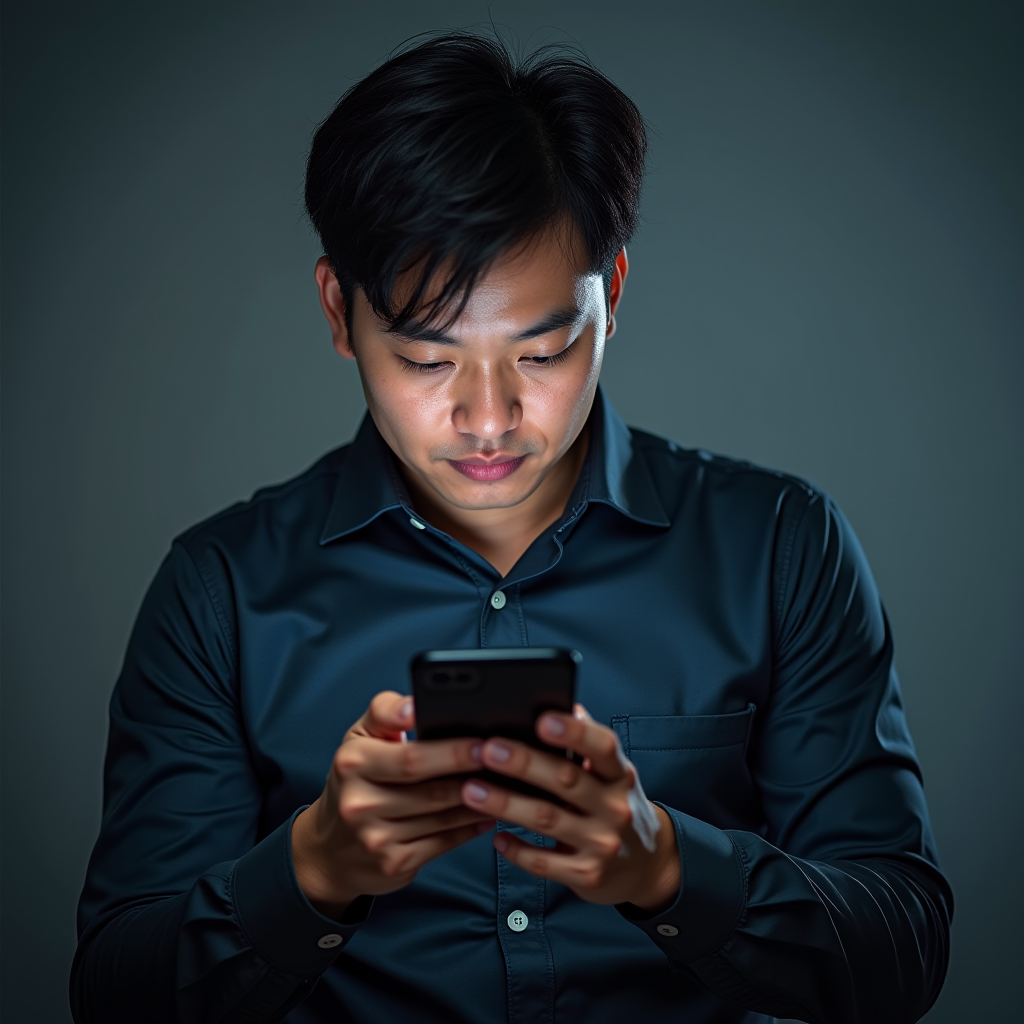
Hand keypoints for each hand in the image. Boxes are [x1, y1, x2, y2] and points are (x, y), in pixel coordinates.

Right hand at [292, 691, 492, 916]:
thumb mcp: (360, 737)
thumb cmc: (355, 779)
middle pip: (431, 789)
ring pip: (443, 817)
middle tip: (506, 761)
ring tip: (507, 784)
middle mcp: (360, 803)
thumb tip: (414, 705)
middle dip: (472, 774)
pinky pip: (443, 842)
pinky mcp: (393, 863)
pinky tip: (488, 814)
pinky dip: (470, 828)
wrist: (330, 848)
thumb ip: (386, 712)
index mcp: (354, 763)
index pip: (411, 757)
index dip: (451, 751)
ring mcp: (376, 838)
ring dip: (480, 801)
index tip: (482, 742)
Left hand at [459, 705, 679, 911]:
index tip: (542, 720)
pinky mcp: (587, 874)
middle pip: (565, 779)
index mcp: (619, 774)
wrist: (648, 867)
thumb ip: (589, 744)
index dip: (574, 732)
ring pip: (546, 819)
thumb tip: (568, 706)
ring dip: (506, 803)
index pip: (602, 746)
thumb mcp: (613, 775)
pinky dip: (517, 849)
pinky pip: (544, 862)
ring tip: (472, 790)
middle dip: (524, 763)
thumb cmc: (615, 807)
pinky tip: (495, 837)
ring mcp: (602, 843)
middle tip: (488, 750)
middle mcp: (615, 807)